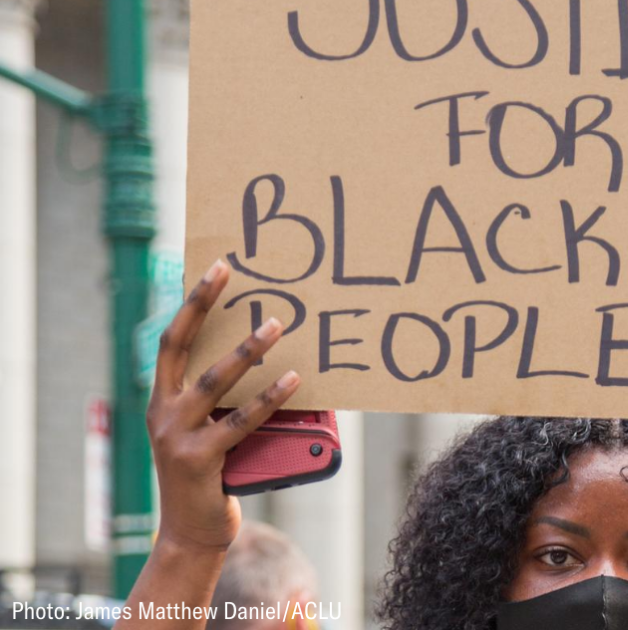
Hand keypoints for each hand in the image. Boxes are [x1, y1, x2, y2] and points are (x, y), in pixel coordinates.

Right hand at [146, 259, 299, 551]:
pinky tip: (294, 379)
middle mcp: (162, 412)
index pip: (174, 339)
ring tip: (277, 324)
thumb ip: (224, 398)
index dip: (193, 302)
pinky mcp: (200, 460)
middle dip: (204, 304)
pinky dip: (269, 398)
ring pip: (215, 381)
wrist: (193, 531)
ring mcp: (177, 436)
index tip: (217, 268)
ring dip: (248, 350)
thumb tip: (274, 354)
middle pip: (182, 346)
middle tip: (232, 272)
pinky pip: (240, 421)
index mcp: (163, 399)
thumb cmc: (212, 473)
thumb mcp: (208, 428)